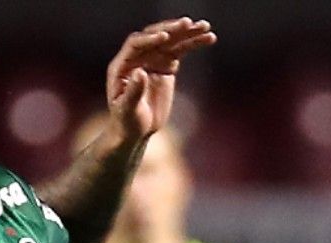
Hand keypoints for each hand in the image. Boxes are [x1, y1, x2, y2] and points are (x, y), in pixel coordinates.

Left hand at [103, 17, 214, 139]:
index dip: (150, 39)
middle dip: (172, 30)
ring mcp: (152, 60)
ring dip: (187, 33)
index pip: (136, 44)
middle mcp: (137, 58)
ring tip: (205, 27)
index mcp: (122, 65)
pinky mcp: (166, 66)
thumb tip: (140, 72)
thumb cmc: (126, 123)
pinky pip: (180, 50)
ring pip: (170, 41)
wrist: (135, 132)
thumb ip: (133, 92)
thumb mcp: (127, 110)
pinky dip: (193, 43)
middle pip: (155, 37)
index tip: (165, 37)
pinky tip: (208, 38)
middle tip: (188, 24)